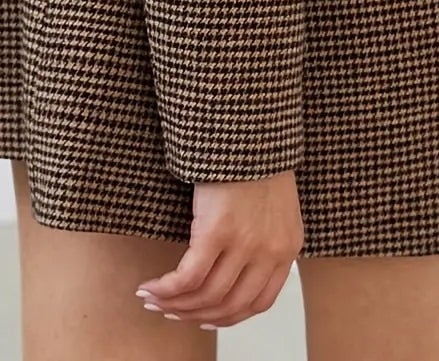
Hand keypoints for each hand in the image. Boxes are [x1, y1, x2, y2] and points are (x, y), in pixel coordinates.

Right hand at [135, 170, 304, 329]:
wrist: (249, 121)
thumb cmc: (256, 153)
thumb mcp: (273, 202)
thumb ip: (265, 235)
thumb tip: (238, 264)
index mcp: (288, 246)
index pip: (259, 303)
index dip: (228, 316)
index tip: (205, 317)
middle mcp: (270, 251)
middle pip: (230, 305)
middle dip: (196, 315)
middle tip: (171, 312)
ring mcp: (245, 244)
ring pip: (207, 296)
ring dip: (175, 305)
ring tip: (154, 299)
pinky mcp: (216, 231)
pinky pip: (188, 277)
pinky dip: (166, 288)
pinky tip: (151, 287)